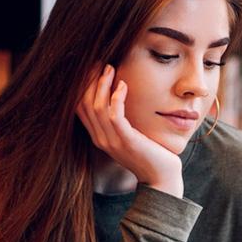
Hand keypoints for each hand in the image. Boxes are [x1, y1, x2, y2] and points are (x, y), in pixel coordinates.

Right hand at [77, 64, 183, 196]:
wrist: (161, 178)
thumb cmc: (150, 154)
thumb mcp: (130, 135)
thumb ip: (120, 120)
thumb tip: (118, 94)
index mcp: (98, 137)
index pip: (79, 107)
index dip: (83, 86)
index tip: (92, 68)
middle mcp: (101, 139)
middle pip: (84, 104)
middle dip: (90, 80)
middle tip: (99, 62)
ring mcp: (112, 142)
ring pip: (97, 107)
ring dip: (103, 84)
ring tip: (111, 68)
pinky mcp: (127, 141)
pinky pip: (114, 116)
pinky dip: (117, 98)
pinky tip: (124, 85)